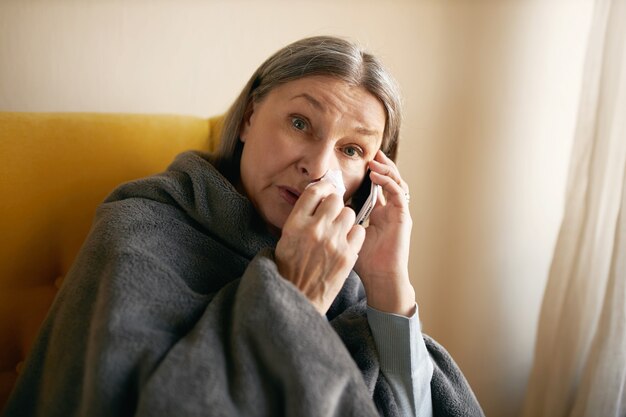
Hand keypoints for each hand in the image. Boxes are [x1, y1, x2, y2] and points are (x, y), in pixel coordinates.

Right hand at [275, 181, 365, 314]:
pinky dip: (355, 234)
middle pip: (334, 199)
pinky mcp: (348, 255)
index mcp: (296, 224)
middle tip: (333, 213)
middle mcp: (315, 229)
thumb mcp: (286, 239)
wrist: (300, 297)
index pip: (314, 192)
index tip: (326, 190)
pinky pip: (359, 230)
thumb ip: (300, 219)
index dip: (322, 187)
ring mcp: (333, 242)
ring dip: (345, 218)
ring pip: (349, 213)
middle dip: (335, 204)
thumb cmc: (290, 269)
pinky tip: (347, 241)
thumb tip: (316, 200)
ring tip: (339, 230)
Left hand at [355, 150, 415, 315]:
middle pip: (390, 180)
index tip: (359, 162)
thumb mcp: (348, 234)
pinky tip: (377, 176)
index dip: (371, 173)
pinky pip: (398, 194)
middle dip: (381, 165)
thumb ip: (341, 220)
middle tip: (371, 153)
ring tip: (373, 161)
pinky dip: (388, 182)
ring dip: (386, 170)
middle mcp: (391, 210)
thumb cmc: (364, 261)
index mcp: (380, 213)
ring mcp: (399, 213)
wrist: (380, 278)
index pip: (377, 186)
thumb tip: (322, 208)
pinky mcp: (404, 217)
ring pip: (396, 182)